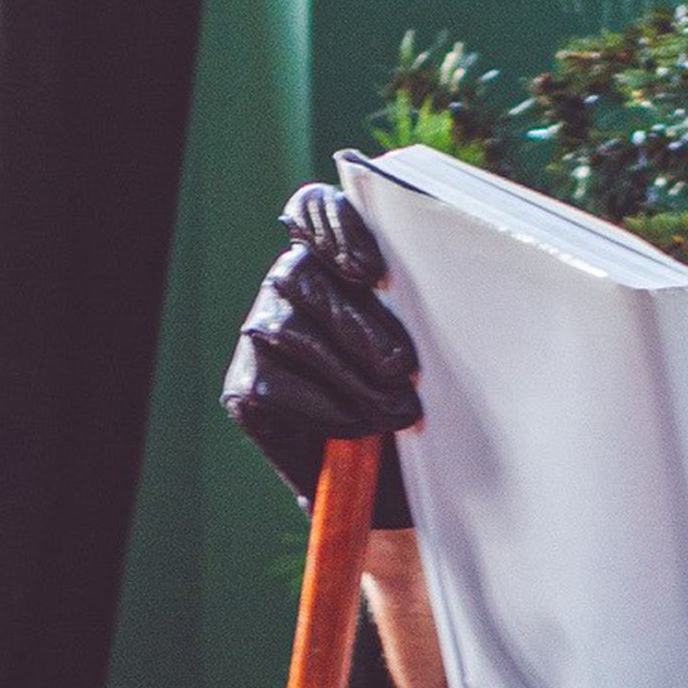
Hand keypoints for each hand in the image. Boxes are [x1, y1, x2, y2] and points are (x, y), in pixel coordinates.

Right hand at [220, 172, 419, 525]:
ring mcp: (261, 335)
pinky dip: (324, 408)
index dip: (332, 225)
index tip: (371, 272)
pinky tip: (356, 426)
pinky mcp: (245, 388)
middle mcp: (289, 288)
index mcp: (333, 259)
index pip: (312, 210)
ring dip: (349, 373)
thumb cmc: (421, 396)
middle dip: (356, 322)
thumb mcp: (434, 346)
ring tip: (395, 407)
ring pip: (287, 330)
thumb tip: (442, 278)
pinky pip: (271, 385)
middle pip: (300, 273)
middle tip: (401, 366)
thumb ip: (421, 305)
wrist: (392, 478)